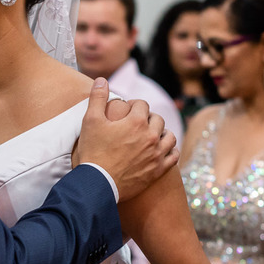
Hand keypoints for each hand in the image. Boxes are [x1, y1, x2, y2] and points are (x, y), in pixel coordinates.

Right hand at [76, 79, 177, 201]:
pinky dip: (170, 151)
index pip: (142, 104)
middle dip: (148, 118)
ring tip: (152, 135)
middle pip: (157, 119)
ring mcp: (156, 154)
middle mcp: (151, 136)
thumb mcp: (90, 121)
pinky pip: (173, 156)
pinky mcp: (158, 170)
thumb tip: (101, 79)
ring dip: (162, 132)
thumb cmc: (92, 152)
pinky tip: (162, 150)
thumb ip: (97, 98)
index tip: (126, 109)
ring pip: (170, 136)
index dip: (133, 104)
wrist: (97, 184)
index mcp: (136, 121)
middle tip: (137, 123)